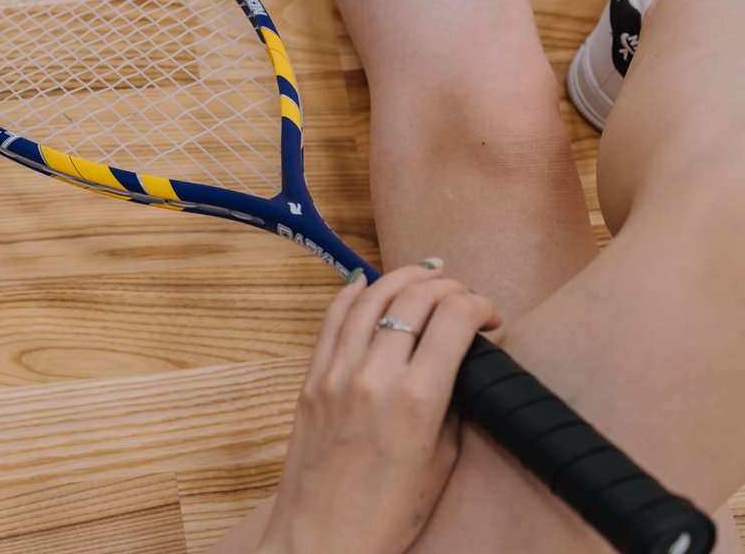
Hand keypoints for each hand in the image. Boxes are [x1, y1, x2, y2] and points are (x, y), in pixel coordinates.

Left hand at [258, 262, 501, 553]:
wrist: (321, 540)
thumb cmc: (386, 516)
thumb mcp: (442, 463)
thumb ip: (453, 407)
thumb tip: (462, 366)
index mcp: (417, 401)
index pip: (455, 319)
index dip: (481, 306)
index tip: (491, 317)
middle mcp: (374, 377)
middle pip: (416, 298)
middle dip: (448, 287)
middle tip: (463, 296)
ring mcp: (336, 374)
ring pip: (371, 297)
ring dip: (402, 278)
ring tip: (425, 275)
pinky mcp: (311, 380)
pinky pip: (332, 320)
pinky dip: (352, 294)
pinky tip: (366, 283)